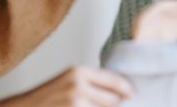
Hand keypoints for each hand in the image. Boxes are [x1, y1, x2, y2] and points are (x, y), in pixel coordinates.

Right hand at [0, 66, 132, 106]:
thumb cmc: (43, 99)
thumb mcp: (66, 81)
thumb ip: (89, 83)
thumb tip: (118, 90)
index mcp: (78, 72)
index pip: (115, 80)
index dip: (127, 90)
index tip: (132, 95)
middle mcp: (78, 86)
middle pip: (114, 100)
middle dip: (117, 106)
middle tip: (122, 104)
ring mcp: (76, 104)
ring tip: (91, 104)